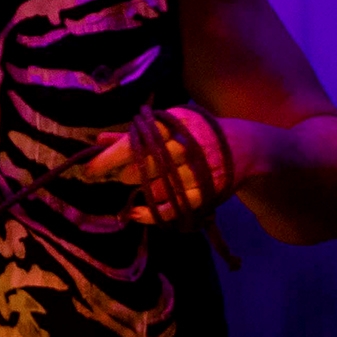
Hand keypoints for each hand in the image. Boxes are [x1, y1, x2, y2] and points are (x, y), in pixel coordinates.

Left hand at [76, 106, 259, 224]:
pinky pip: (171, 208)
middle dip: (128, 173)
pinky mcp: (207, 192)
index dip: (109, 158)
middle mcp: (189, 145)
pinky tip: (136, 213)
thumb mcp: (170, 127)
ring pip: (155, 188)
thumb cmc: (198, 134)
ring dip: (142, 190)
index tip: (88, 170)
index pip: (136, 141)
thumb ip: (133, 136)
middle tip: (124, 174)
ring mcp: (200, 170)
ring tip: (144, 184)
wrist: (248, 146)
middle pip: (144, 166)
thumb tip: (97, 142)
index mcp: (177, 123)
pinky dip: (150, 213)